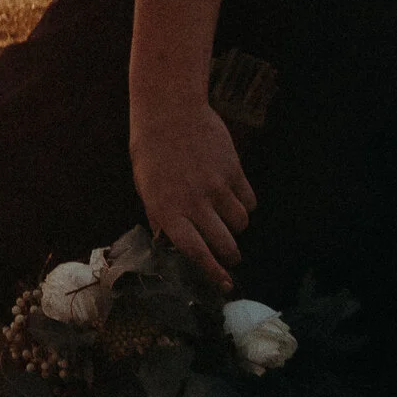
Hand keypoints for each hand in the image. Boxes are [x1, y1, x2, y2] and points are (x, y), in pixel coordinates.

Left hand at [130, 99, 255, 290]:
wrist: (168, 111)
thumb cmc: (152, 152)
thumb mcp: (146, 187)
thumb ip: (162, 217)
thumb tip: (173, 245)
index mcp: (166, 209)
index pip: (194, 251)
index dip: (211, 272)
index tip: (223, 285)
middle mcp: (193, 201)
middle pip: (225, 244)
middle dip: (230, 256)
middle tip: (229, 256)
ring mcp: (216, 186)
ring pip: (241, 224)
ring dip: (235, 226)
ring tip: (223, 214)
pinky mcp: (234, 170)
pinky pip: (250, 201)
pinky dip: (245, 203)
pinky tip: (230, 193)